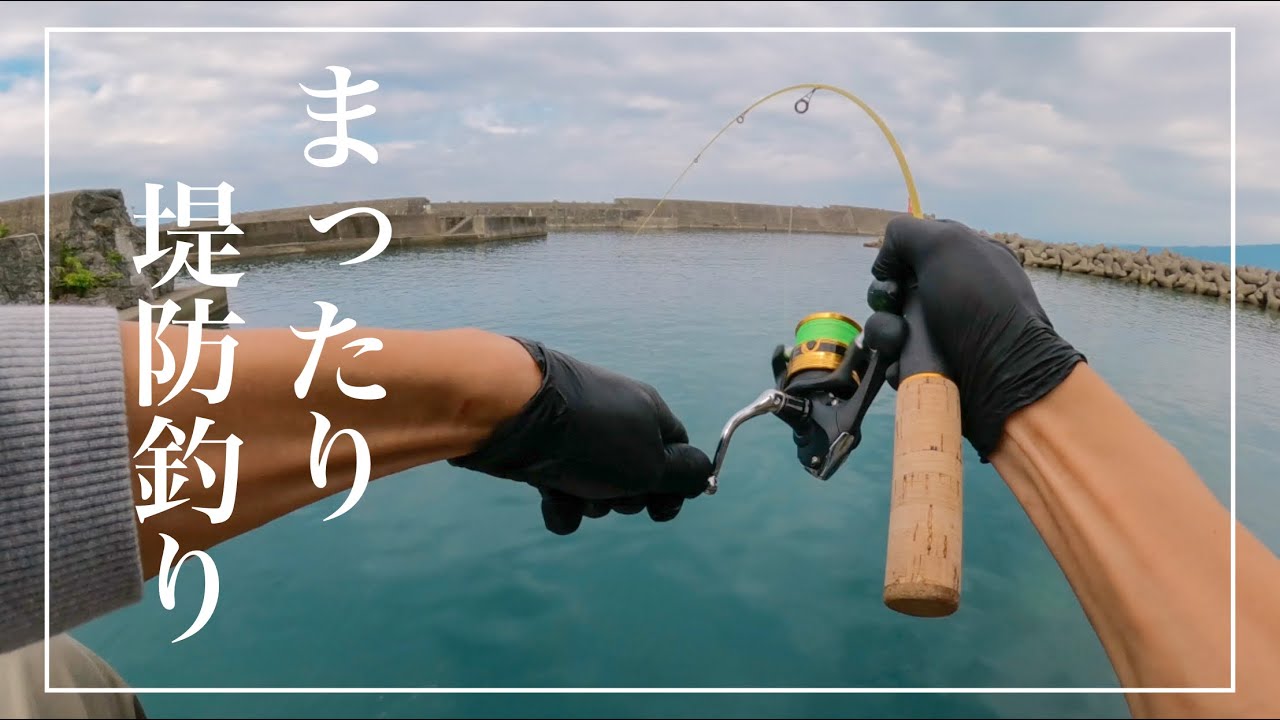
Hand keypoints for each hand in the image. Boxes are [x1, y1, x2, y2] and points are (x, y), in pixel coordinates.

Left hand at [448, 338, 711, 533]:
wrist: (512, 411)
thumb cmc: (592, 438)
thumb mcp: (652, 462)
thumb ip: (683, 474)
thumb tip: (701, 475)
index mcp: (649, 413)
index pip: (677, 452)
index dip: (674, 486)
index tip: (661, 510)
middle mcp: (615, 421)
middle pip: (637, 476)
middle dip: (628, 498)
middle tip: (614, 493)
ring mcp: (577, 436)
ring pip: (599, 488)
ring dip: (592, 503)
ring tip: (576, 492)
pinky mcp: (543, 450)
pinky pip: (563, 489)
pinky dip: (561, 502)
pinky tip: (551, 500)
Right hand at [871, 216, 1085, 459]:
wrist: (1004, 377)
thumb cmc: (979, 304)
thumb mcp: (946, 243)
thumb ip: (905, 234)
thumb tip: (884, 264)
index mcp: (965, 261)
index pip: (914, 250)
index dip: (896, 259)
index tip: (895, 271)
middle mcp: (953, 296)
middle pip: (893, 290)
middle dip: (884, 298)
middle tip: (895, 305)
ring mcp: (942, 335)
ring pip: (888, 327)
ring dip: (885, 333)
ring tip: (901, 343)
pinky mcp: (932, 370)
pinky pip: (895, 363)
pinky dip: (896, 364)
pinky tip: (908, 366)